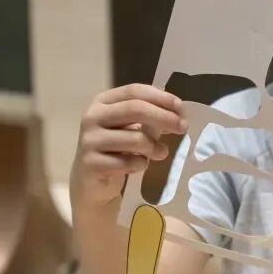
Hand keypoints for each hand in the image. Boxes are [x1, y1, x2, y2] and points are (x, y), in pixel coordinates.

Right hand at [70, 84, 186, 209]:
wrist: (91, 182)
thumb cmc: (115, 149)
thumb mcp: (131, 128)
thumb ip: (150, 118)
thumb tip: (178, 115)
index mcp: (102, 102)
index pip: (134, 91)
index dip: (161, 97)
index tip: (181, 108)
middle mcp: (92, 117)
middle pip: (135, 109)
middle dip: (164, 117)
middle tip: (182, 128)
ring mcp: (89, 140)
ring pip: (135, 138)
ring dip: (155, 147)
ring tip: (160, 153)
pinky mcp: (91, 163)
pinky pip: (129, 162)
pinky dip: (141, 164)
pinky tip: (138, 165)